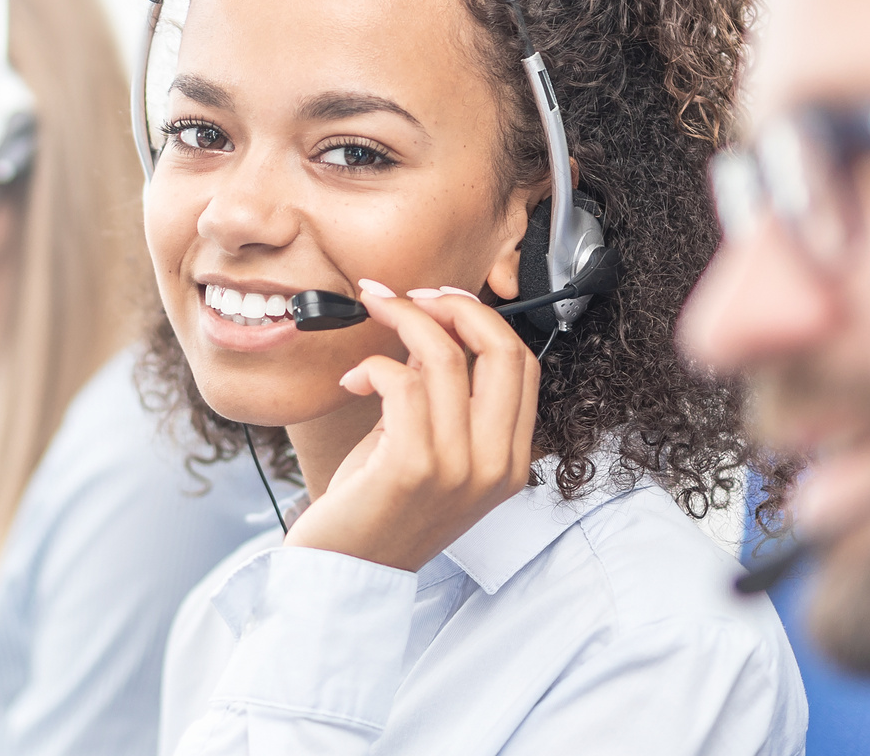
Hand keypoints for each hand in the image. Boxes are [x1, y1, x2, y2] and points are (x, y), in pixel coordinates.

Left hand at [281, 281, 540, 571]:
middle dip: (452, 305)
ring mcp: (458, 469)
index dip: (482, 318)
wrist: (346, 573)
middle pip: (500, 350)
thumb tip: (430, 330)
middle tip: (406, 296)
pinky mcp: (412, 468)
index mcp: (508, 461)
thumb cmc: (378, 509)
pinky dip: (372, 366)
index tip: (439, 301)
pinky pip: (402, 384)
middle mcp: (494, 466)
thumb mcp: (425, 448)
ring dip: (401, 321)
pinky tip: (353, 381)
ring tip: (370, 323)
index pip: (523, 364)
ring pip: (445, 358)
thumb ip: (440, 396)